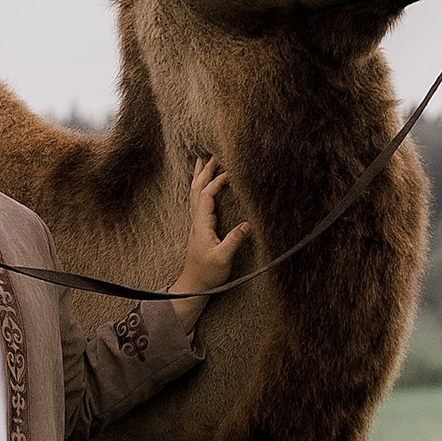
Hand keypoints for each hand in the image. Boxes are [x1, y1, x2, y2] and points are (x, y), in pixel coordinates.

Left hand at [173, 154, 251, 323]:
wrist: (193, 285)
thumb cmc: (207, 274)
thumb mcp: (222, 259)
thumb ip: (234, 241)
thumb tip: (248, 224)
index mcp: (201, 225)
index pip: (207, 196)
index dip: (217, 182)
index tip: (230, 171)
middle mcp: (196, 221)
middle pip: (197, 190)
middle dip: (204, 172)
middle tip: (212, 155)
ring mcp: (195, 224)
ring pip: (194, 194)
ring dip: (198, 176)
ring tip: (201, 161)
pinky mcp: (197, 228)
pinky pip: (195, 201)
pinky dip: (198, 188)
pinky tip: (200, 186)